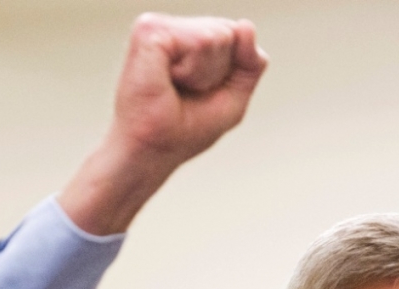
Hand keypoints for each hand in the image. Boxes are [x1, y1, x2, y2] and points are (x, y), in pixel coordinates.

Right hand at [111, 13, 267, 164]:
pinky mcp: (148, 31)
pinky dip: (193, 71)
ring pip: (217, 36)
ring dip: (204, 74)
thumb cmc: (182, 131)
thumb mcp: (232, 98)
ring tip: (174, 88)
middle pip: (229, 32)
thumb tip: (246, 26)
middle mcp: (170, 27)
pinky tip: (168, 81)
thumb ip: (250, 63)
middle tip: (185, 93)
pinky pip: (200, 41)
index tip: (198, 92)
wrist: (149, 152)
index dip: (228, 70)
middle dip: (217, 71)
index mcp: (186, 38)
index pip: (236, 34)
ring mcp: (157, 26)